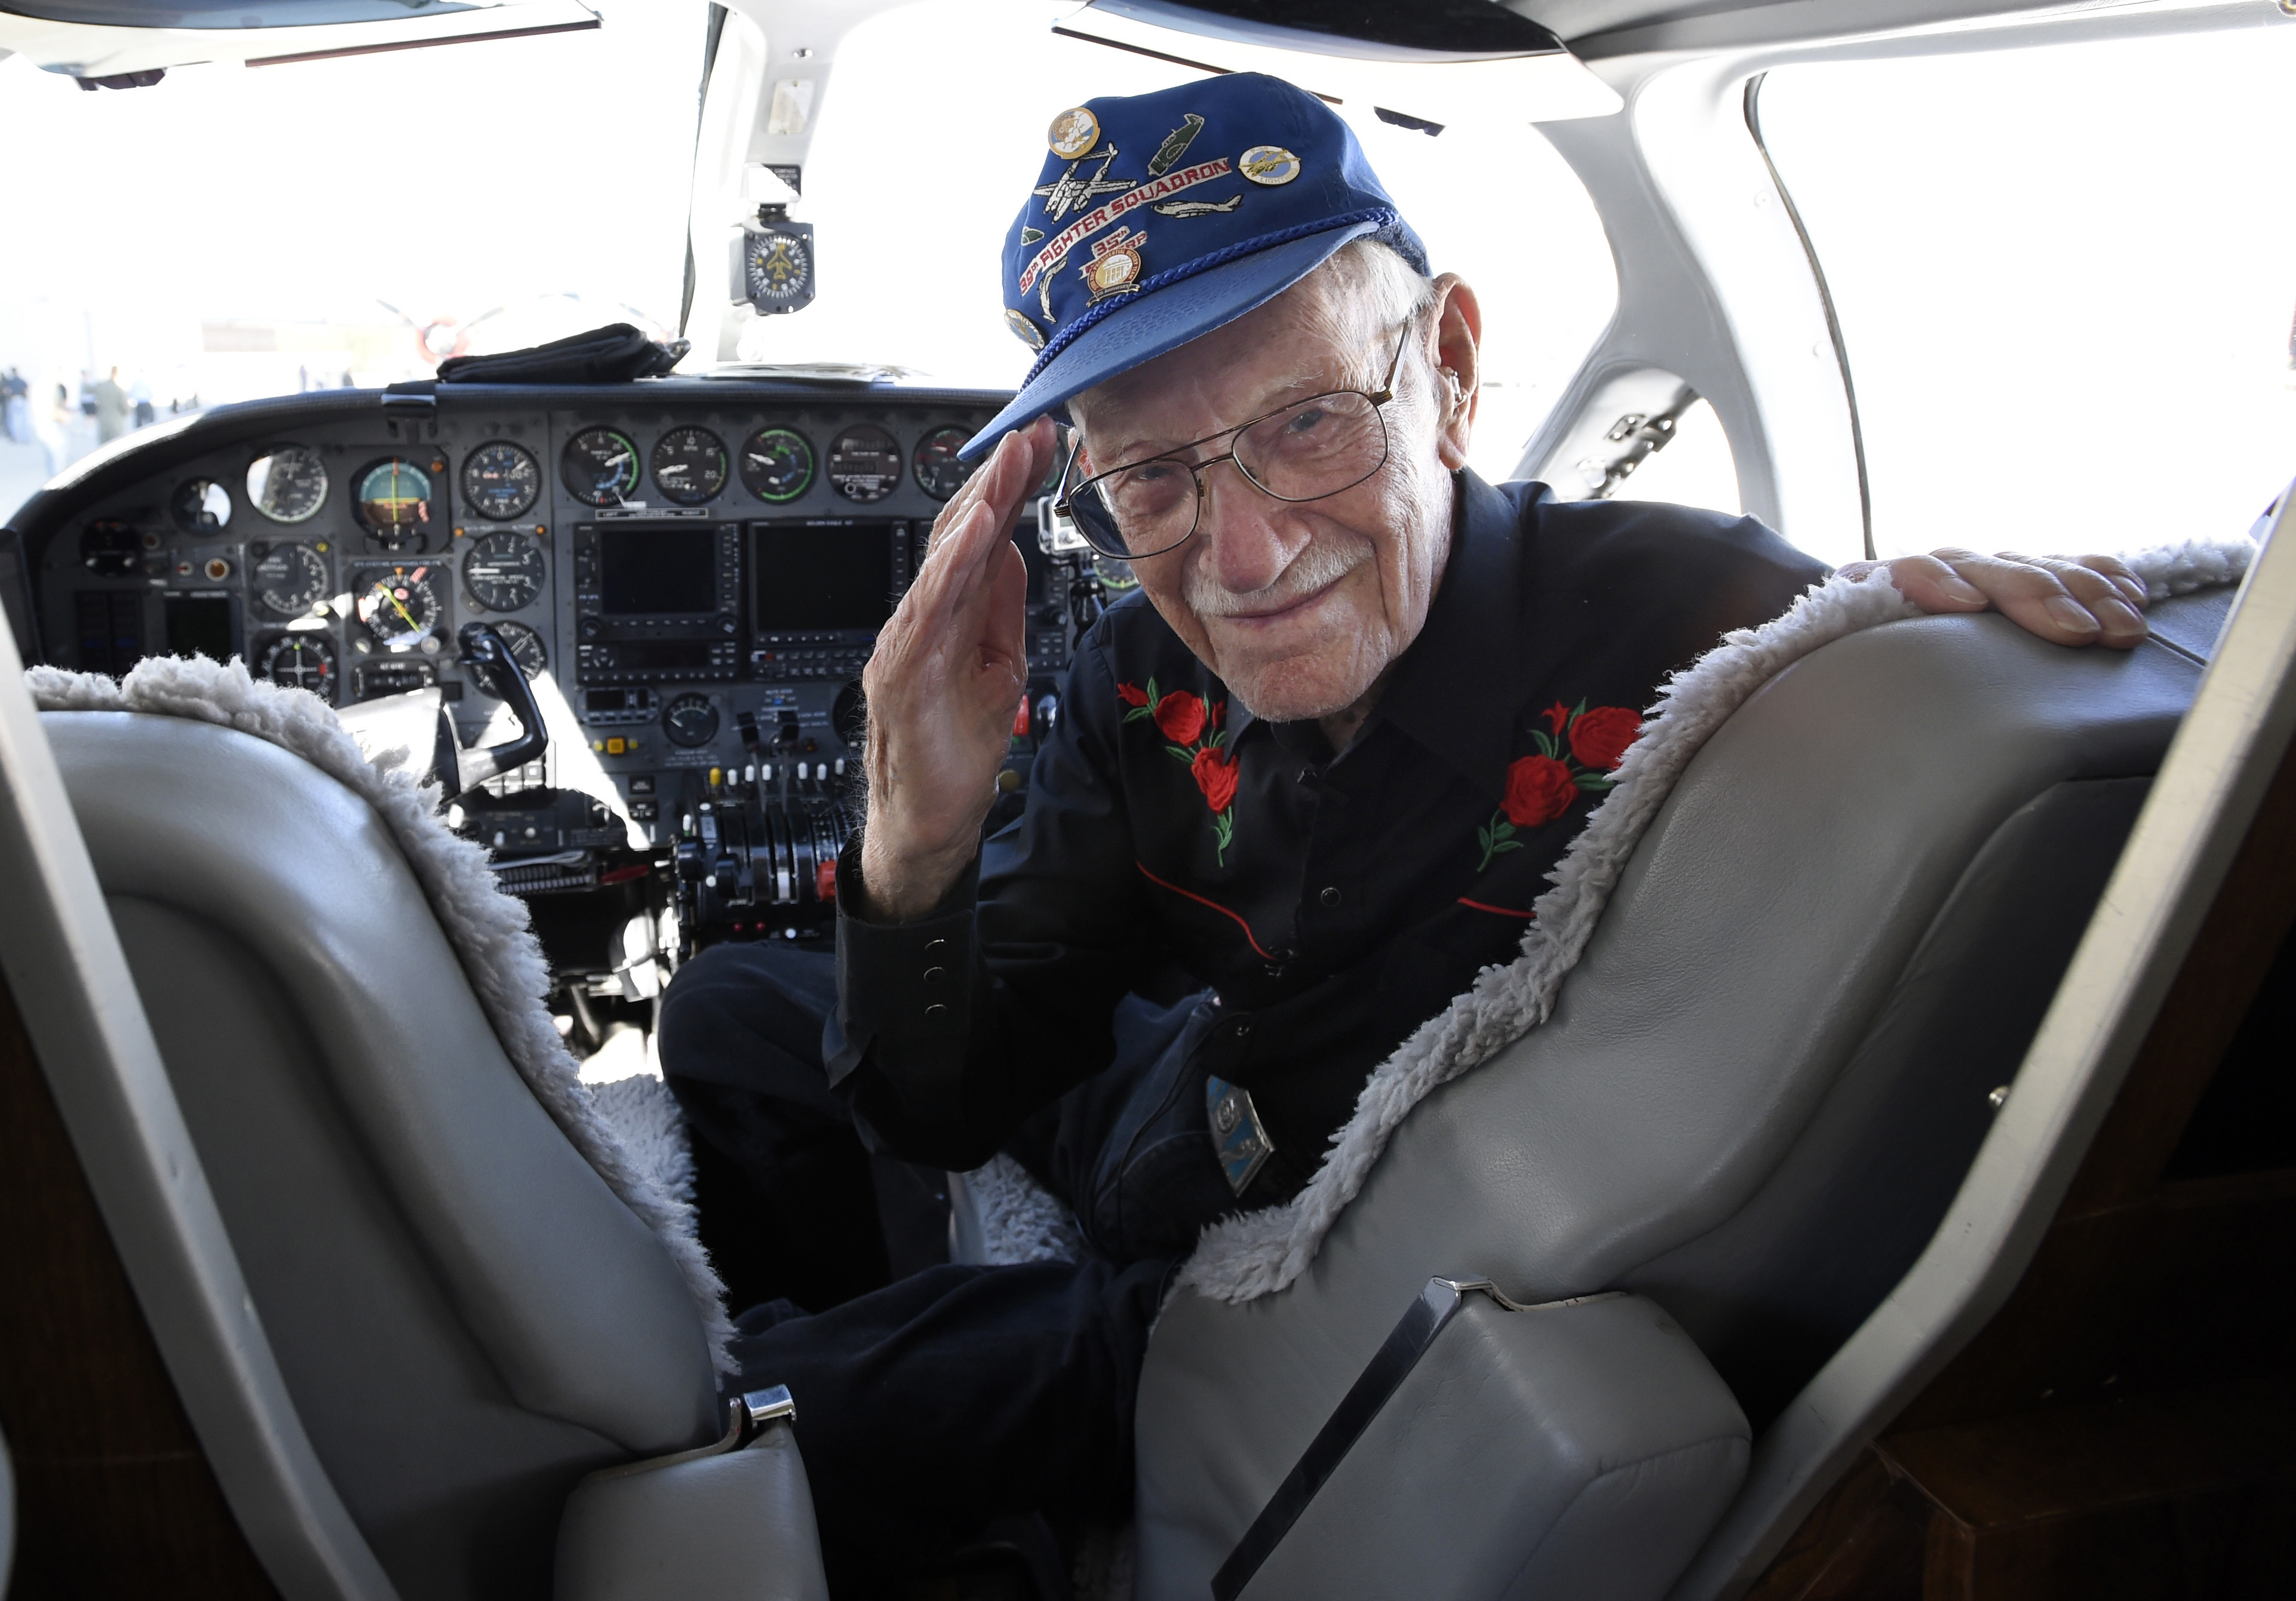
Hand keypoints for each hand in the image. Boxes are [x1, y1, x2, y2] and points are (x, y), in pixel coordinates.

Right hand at [855, 418, 1055, 920]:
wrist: (930, 818)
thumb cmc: (956, 747)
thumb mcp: (1001, 664)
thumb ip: (1003, 609)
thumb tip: (1016, 553)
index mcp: (951, 613)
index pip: (982, 538)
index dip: (1011, 490)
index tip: (1043, 447)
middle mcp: (924, 618)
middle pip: (961, 536)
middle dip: (998, 482)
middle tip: (1031, 435)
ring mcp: (908, 642)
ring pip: (942, 562)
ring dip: (977, 511)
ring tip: (1006, 468)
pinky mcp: (902, 674)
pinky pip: (927, 612)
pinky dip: (949, 570)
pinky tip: (973, 537)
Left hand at [1845, 548, 2149, 648]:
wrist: (1850, 629)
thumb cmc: (1838, 666)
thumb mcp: (1824, 666)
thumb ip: (1826, 668)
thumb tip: (1801, 707)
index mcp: (1878, 588)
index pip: (1907, 572)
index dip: (1935, 584)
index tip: (1968, 605)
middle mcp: (1938, 573)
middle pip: (1989, 570)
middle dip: (2037, 596)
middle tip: (2078, 633)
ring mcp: (1985, 572)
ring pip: (2037, 569)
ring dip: (2085, 595)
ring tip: (2123, 628)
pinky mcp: (2021, 580)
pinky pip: (2068, 567)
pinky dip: (2101, 579)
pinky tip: (2133, 595)